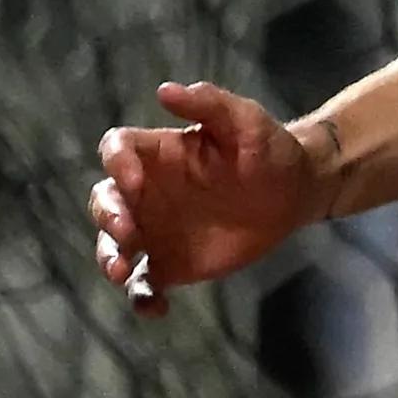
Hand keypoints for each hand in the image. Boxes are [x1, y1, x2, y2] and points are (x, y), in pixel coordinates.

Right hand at [88, 81, 334, 317]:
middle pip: (104, 199)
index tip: (134, 181)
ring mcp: (155, 229)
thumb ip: (209, 103)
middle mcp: (147, 191)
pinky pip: (143, 284)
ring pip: (113, 244)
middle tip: (128, 232)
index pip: (117, 150)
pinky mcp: (170, 262)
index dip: (117, 163)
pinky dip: (141, 298)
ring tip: (121, 272)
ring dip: (109, 258)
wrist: (293, 193)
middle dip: (107, 215)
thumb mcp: (245, 120)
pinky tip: (157, 307)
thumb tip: (165, 90)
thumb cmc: (268, 147)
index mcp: (159, 152)